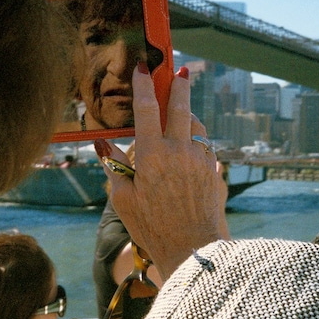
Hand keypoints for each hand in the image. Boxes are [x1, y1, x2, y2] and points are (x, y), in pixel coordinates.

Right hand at [96, 64, 226, 278]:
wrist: (194, 251)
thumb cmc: (152, 229)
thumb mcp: (123, 200)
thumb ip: (115, 167)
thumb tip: (103, 144)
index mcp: (153, 155)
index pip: (147, 109)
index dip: (143, 85)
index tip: (142, 68)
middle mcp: (180, 151)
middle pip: (181, 107)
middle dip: (178, 85)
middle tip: (179, 70)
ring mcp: (201, 161)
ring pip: (197, 126)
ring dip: (190, 114)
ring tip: (183, 113)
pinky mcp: (215, 173)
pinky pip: (206, 148)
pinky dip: (198, 142)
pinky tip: (192, 148)